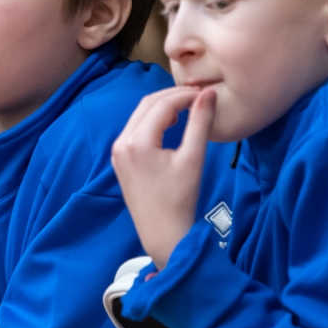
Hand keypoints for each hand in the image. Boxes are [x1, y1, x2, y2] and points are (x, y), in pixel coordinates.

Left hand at [110, 87, 211, 268]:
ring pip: (140, 114)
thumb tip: (209, 94)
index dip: (186, 94)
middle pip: (147, 104)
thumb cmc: (180, 200)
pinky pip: (135, 128)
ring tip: (188, 107)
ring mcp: (118, 151)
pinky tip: (171, 123)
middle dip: (173, 96)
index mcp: (137, 142)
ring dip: (163, 106)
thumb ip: (200, 123)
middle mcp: (122, 142)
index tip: (207, 93)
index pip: (163, 104)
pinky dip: (153, 120)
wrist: (163, 233)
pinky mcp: (120, 159)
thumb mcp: (193, 158)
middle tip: (199, 95)